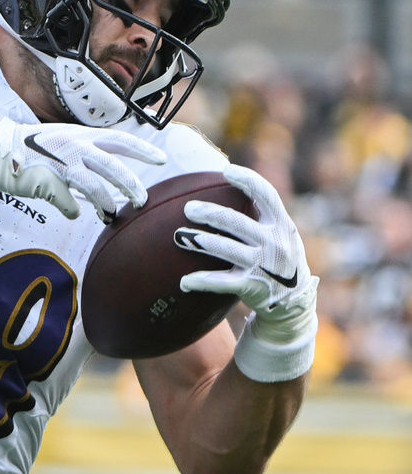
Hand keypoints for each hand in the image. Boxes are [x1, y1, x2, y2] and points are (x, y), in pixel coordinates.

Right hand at [0, 119, 165, 220]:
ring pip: (95, 186)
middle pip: (113, 166)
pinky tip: (73, 212)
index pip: (120, 139)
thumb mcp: (59, 140)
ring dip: (107, 203)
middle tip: (143, 200)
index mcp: (79, 134)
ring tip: (112, 215)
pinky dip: (73, 210)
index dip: (142, 150)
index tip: (161, 159)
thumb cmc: (27, 148)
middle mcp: (73, 146)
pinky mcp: (47, 182)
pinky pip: (68, 203)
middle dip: (131, 184)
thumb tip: (106, 166)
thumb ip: (83, 151)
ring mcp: (60, 164)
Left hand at [178, 164, 317, 343]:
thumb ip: (263, 216)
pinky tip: (184, 281)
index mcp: (283, 225)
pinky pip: (220, 282)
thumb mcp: (282, 235)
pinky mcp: (251, 286)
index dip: (247, 180)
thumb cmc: (278, 259)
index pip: (267, 195)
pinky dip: (201, 281)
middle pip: (235, 222)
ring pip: (225, 248)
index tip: (226, 170)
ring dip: (200, 241)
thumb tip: (229, 182)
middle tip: (188, 209)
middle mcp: (274, 243)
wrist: (293, 303)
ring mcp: (262, 265)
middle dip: (209, 213)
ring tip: (180, 236)